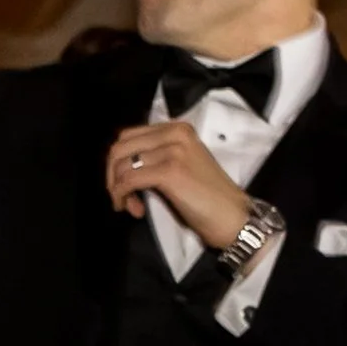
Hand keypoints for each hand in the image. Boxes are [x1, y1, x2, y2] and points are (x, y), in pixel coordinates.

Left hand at [104, 118, 253, 252]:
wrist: (233, 217)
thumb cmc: (209, 198)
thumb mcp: (181, 165)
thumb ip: (156, 156)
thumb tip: (122, 166)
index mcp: (177, 129)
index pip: (129, 136)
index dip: (118, 162)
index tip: (124, 186)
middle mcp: (175, 133)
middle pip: (121, 147)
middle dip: (112, 174)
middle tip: (121, 197)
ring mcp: (173, 150)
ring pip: (122, 165)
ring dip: (119, 190)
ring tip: (132, 207)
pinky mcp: (170, 171)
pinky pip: (129, 180)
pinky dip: (123, 195)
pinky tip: (135, 209)